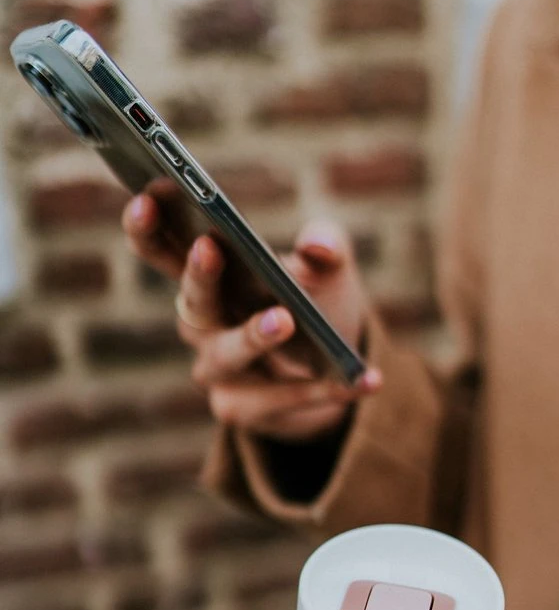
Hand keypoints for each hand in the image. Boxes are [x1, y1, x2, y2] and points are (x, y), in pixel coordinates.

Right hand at [121, 195, 381, 440]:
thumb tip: (318, 247)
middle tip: (210, 247)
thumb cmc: (314, 303)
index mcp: (207, 278)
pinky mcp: (241, 410)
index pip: (161, 250)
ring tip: (285, 319)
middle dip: (200, 276)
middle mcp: (201, 326)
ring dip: (252, 335)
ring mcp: (217, 370)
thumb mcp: (329, 267)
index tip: (145, 199)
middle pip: (192, 303)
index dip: (146, 228)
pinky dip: (323, 388)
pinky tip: (362, 379)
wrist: (332, 370)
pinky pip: (279, 399)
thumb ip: (326, 246)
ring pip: (226, 355)